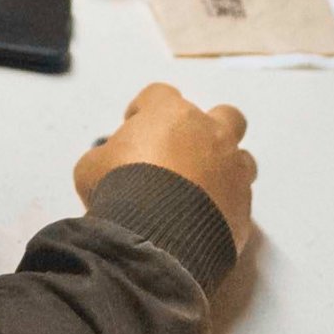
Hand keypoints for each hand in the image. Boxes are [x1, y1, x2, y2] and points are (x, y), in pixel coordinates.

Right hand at [76, 83, 255, 256]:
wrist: (155, 239)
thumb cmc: (119, 191)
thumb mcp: (90, 168)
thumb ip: (105, 156)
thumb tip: (111, 162)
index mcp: (172, 115)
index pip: (160, 94)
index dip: (144, 108)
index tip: (134, 125)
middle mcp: (212, 134)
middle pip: (225, 116)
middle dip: (208, 129)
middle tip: (184, 152)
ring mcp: (234, 170)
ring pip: (241, 160)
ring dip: (223, 170)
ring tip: (199, 193)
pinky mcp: (243, 207)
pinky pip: (238, 200)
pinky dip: (224, 207)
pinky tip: (203, 223)